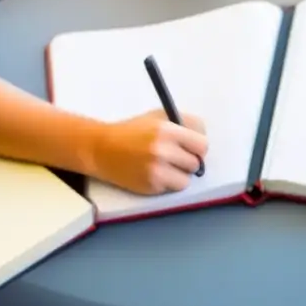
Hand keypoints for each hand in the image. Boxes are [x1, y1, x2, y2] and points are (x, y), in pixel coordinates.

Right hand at [91, 109, 207, 194]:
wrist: (102, 150)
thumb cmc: (133, 131)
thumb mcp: (158, 117)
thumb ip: (183, 124)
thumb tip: (203, 137)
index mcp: (167, 130)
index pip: (202, 142)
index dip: (198, 144)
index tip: (191, 145)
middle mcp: (163, 151)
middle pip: (197, 161)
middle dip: (189, 159)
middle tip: (177, 156)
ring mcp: (156, 171)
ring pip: (187, 178)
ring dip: (180, 174)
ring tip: (166, 165)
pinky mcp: (150, 186)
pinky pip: (173, 188)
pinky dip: (168, 183)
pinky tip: (154, 173)